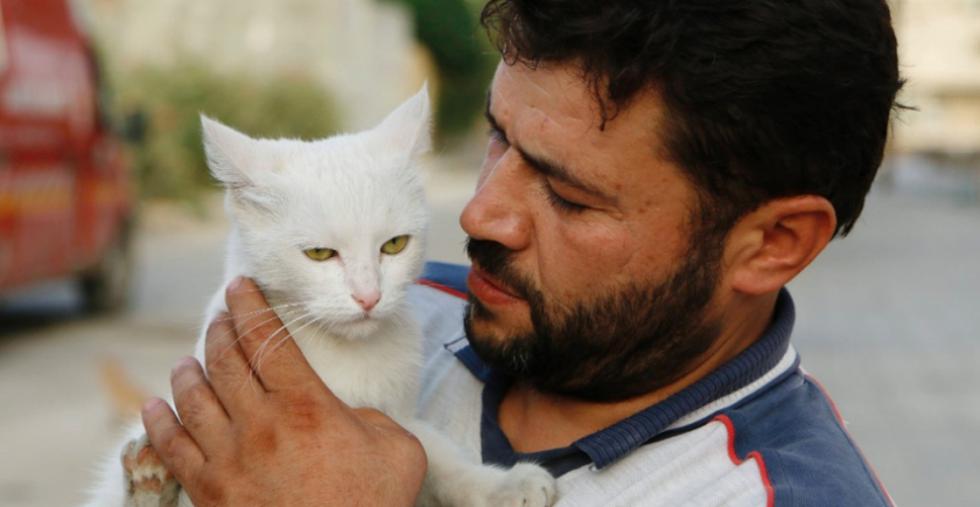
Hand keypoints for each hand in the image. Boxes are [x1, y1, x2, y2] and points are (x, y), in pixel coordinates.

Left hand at [141, 276, 426, 505]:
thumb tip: (349, 415)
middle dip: (220, 329)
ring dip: (188, 370)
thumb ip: (372, 416)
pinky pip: (171, 448)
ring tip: (189, 359)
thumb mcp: (398, 449)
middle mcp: (261, 425)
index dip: (252, 306)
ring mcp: (229, 459)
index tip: (241, 285)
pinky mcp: (211, 492)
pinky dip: (158, 422)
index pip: (270, 339)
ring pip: (193, 398)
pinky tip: (154, 407)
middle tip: (220, 316)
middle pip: (226, 360)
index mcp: (307, 406)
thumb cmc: (372, 505)